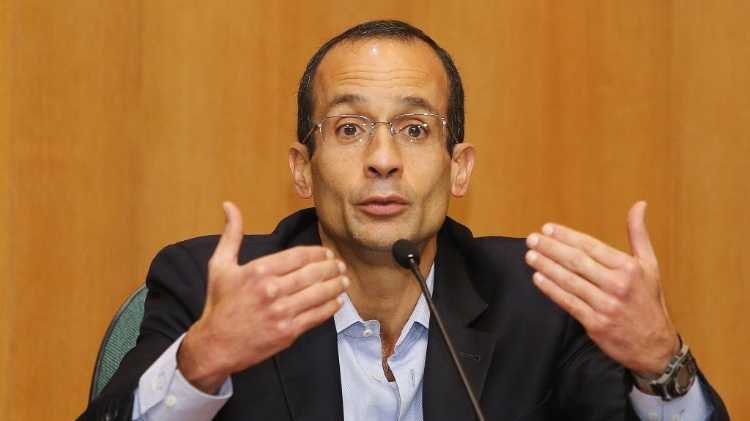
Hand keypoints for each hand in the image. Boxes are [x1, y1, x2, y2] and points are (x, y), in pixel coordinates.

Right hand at [178, 201, 348, 392]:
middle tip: (340, 266)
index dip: (318, 253)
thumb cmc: (219, 304)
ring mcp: (281, 312)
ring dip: (336, 285)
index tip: (327, 253)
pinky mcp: (288, 332)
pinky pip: (316, 316)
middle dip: (331, 268)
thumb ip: (231, 234)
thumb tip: (229, 205)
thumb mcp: (220, 265)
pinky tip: (337, 301)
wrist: (215, 345)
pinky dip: (330, 307)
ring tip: (344, 280)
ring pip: (319, 294)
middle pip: (313, 273)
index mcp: (258, 271)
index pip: (299, 256)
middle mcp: (271, 290)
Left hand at [524, 201, 678, 377]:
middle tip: (532, 239)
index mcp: (629, 267)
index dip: (567, 236)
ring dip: (547, 266)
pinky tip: (539, 278)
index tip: (548, 228)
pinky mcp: (595, 323)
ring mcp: (605, 305)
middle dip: (551, 248)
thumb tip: (639, 204)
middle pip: (577, 261)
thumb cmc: (648, 301)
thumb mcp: (650, 265)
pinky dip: (552, 290)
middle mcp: (617, 285)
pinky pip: (568, 302)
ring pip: (570, 281)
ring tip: (530, 255)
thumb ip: (639, 234)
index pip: (591, 246)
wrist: (654, 346)